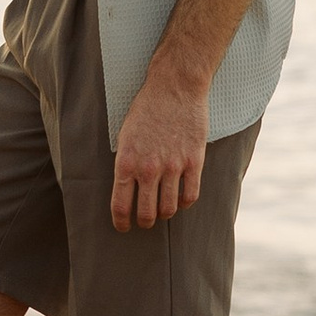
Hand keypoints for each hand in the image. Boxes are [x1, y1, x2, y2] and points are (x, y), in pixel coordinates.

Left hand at [109, 67, 210, 230]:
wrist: (174, 88)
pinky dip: (184, 202)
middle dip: (144, 222)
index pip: (121, 206)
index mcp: (126, 162)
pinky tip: (181, 198)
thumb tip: (126, 190)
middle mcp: (148, 169)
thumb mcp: (125, 136)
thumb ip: (126, 164)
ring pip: (169, 209)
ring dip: (164, 214)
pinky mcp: (194, 162)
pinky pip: (190, 195)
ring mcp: (173, 166)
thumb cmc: (146, 110)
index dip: (121, 223)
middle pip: (146, 213)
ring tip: (163, 210)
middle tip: (145, 221)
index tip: (124, 227)